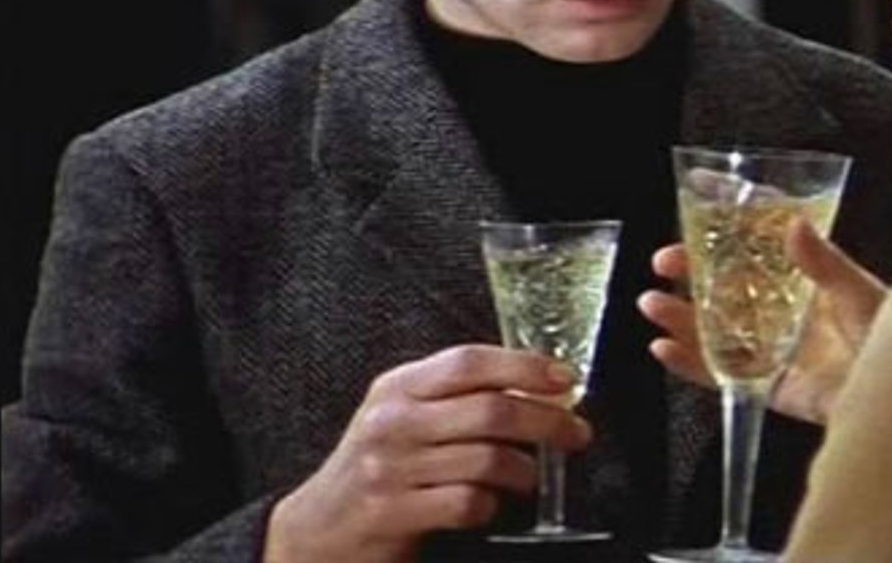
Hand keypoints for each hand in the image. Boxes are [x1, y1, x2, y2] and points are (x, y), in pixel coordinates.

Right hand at [263, 345, 590, 562]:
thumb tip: (536, 387)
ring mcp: (389, 468)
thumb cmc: (375, 467)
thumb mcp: (400, 416)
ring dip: (523, 470)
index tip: (563, 379)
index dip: (523, 366)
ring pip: (486, 459)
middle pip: (490, 410)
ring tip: (529, 476)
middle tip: (576, 433)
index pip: (469, 362)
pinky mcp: (392, 513)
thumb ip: (453, 396)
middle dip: (547, 422)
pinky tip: (487, 505)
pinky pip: (466, 503)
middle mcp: (392, 421)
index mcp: (398, 386)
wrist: (316, 529)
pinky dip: (489, 506)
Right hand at [638, 217, 886, 424]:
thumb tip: (793, 223)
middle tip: (665, 263)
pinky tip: (664, 348)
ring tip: (653, 305)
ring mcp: (770, 346)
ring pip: (713, 328)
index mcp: (800, 277)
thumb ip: (824, 262)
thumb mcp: (858, 291)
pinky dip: (690, 363)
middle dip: (690, 274)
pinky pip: (720, 374)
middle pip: (723, 286)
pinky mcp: (766, 384)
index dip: (722, 226)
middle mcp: (779, 309)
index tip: (694, 203)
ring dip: (680, 317)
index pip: (753, 243)